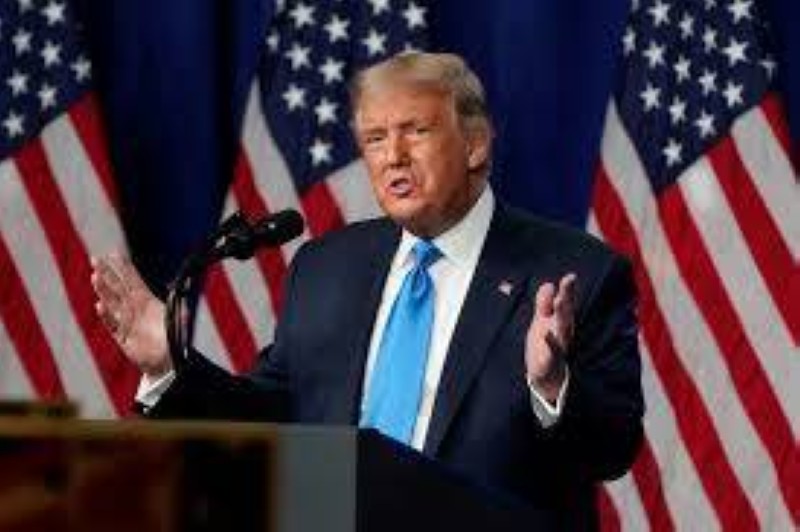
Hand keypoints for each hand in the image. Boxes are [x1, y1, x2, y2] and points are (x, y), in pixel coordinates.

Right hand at [91, 253, 170, 376]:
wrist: (166, 361)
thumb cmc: (173, 339)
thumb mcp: (179, 322)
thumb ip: (180, 313)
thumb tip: (188, 307)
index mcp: (147, 301)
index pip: (133, 280)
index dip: (124, 268)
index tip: (114, 253)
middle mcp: (134, 308)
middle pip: (118, 287)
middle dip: (107, 273)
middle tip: (95, 259)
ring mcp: (126, 321)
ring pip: (112, 302)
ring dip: (104, 290)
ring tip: (95, 277)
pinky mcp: (121, 336)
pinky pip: (112, 324)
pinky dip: (106, 315)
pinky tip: (99, 305)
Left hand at [525, 273, 576, 402]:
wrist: (546, 377)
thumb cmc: (544, 347)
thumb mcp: (542, 322)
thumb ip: (544, 304)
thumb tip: (549, 284)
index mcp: (560, 322)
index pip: (565, 303)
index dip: (567, 290)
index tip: (571, 276)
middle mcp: (562, 332)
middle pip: (565, 312)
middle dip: (567, 296)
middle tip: (569, 280)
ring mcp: (559, 346)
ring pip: (561, 329)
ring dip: (562, 314)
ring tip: (560, 300)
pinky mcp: (551, 360)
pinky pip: (553, 352)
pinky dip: (551, 343)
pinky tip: (547, 333)